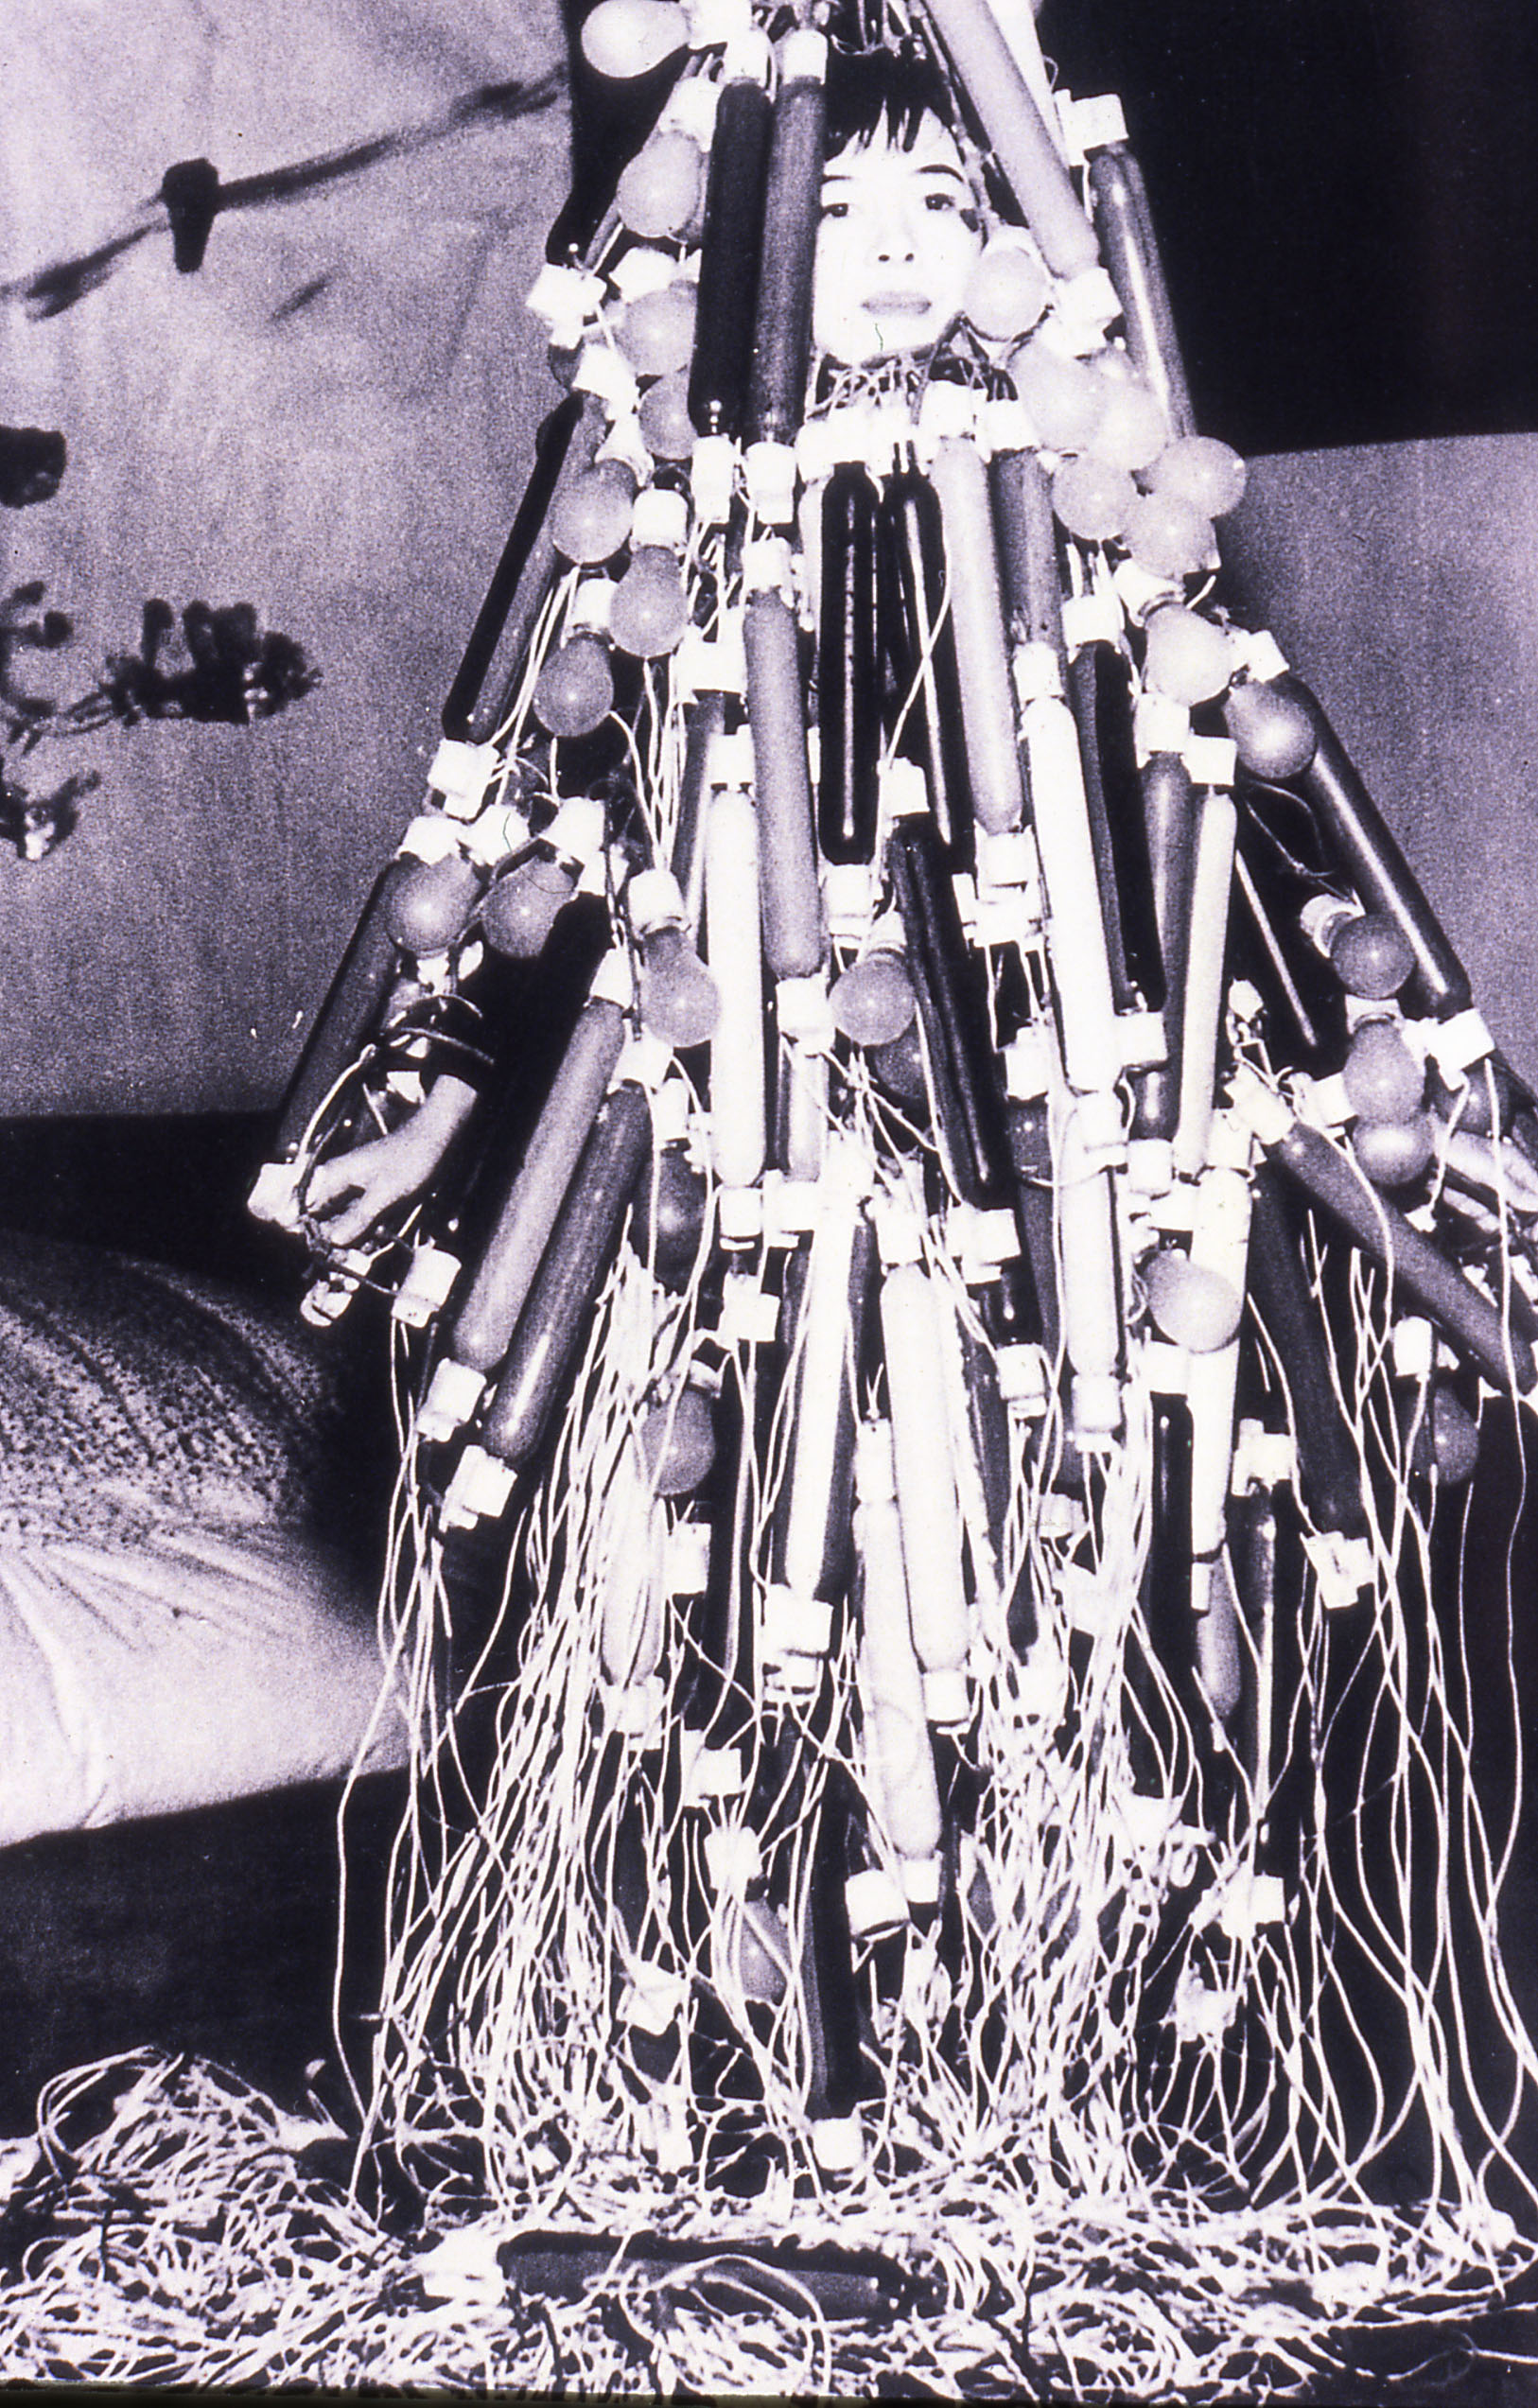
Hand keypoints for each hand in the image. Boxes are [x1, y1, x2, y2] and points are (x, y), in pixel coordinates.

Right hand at [303, 1073, 477, 1244]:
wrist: (435, 1140)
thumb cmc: (411, 1160)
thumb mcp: (385, 1195)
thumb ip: (358, 1219)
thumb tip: (334, 1242)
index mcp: (332, 1177)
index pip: (308, 1213)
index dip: (315, 1236)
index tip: (329, 1254)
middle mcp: (337, 1181)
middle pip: (323, 1219)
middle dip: (335, 1241)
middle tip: (348, 1258)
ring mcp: (353, 1187)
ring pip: (342, 1220)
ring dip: (351, 1238)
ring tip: (363, 1251)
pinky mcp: (369, 1192)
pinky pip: (359, 1216)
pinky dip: (365, 1229)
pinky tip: (374, 1238)